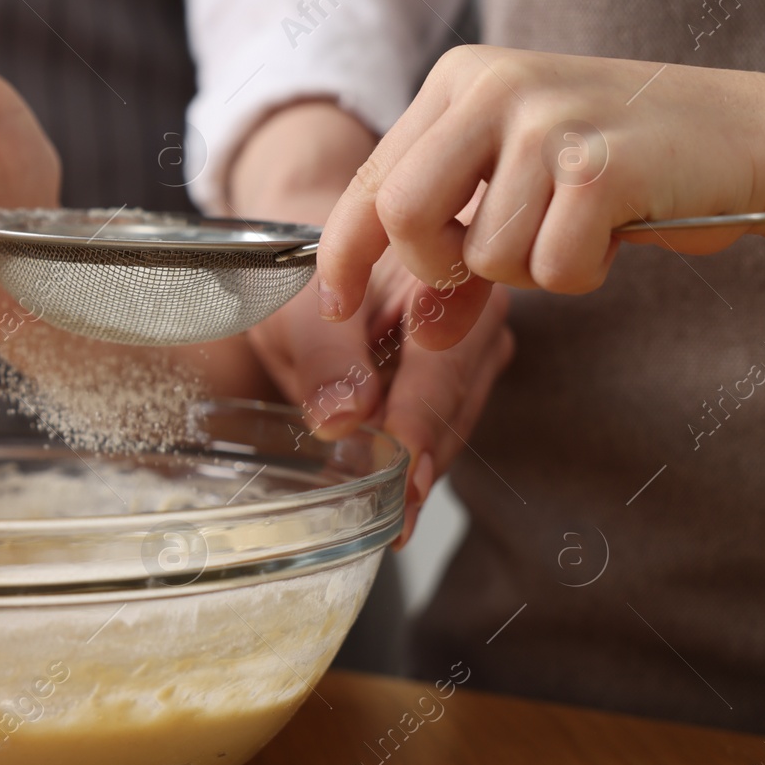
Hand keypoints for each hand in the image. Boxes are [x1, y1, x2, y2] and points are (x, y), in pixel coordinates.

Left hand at [232, 101, 513, 542]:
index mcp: (443, 279)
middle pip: (454, 402)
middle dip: (424, 463)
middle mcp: (471, 312)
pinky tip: (396, 496)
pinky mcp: (455, 376)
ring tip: (397, 519)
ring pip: (453, 420)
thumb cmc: (298, 269)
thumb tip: (344, 419)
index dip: (418, 429)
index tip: (403, 480)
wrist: (306, 244)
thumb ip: (322, 358)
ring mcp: (470, 346)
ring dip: (422, 469)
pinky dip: (416, 458)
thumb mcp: (293, 307)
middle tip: (399, 520)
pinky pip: (441, 423)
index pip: (440, 368)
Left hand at [318, 46, 764, 346]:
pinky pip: (551, 267)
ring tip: (580, 226)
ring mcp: (548, 119)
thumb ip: (460, 259)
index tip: (336, 302)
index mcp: (458, 81)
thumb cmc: (627, 165)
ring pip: (483, 253)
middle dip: (437, 266)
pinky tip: (616, 230)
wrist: (750, 134)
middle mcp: (493, 85)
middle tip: (487, 268)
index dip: (343, 253)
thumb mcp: (524, 197)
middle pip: (402, 213)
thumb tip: (417, 330)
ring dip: (531, 269)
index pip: (370, 180)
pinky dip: (582, 272)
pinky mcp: (601, 164)